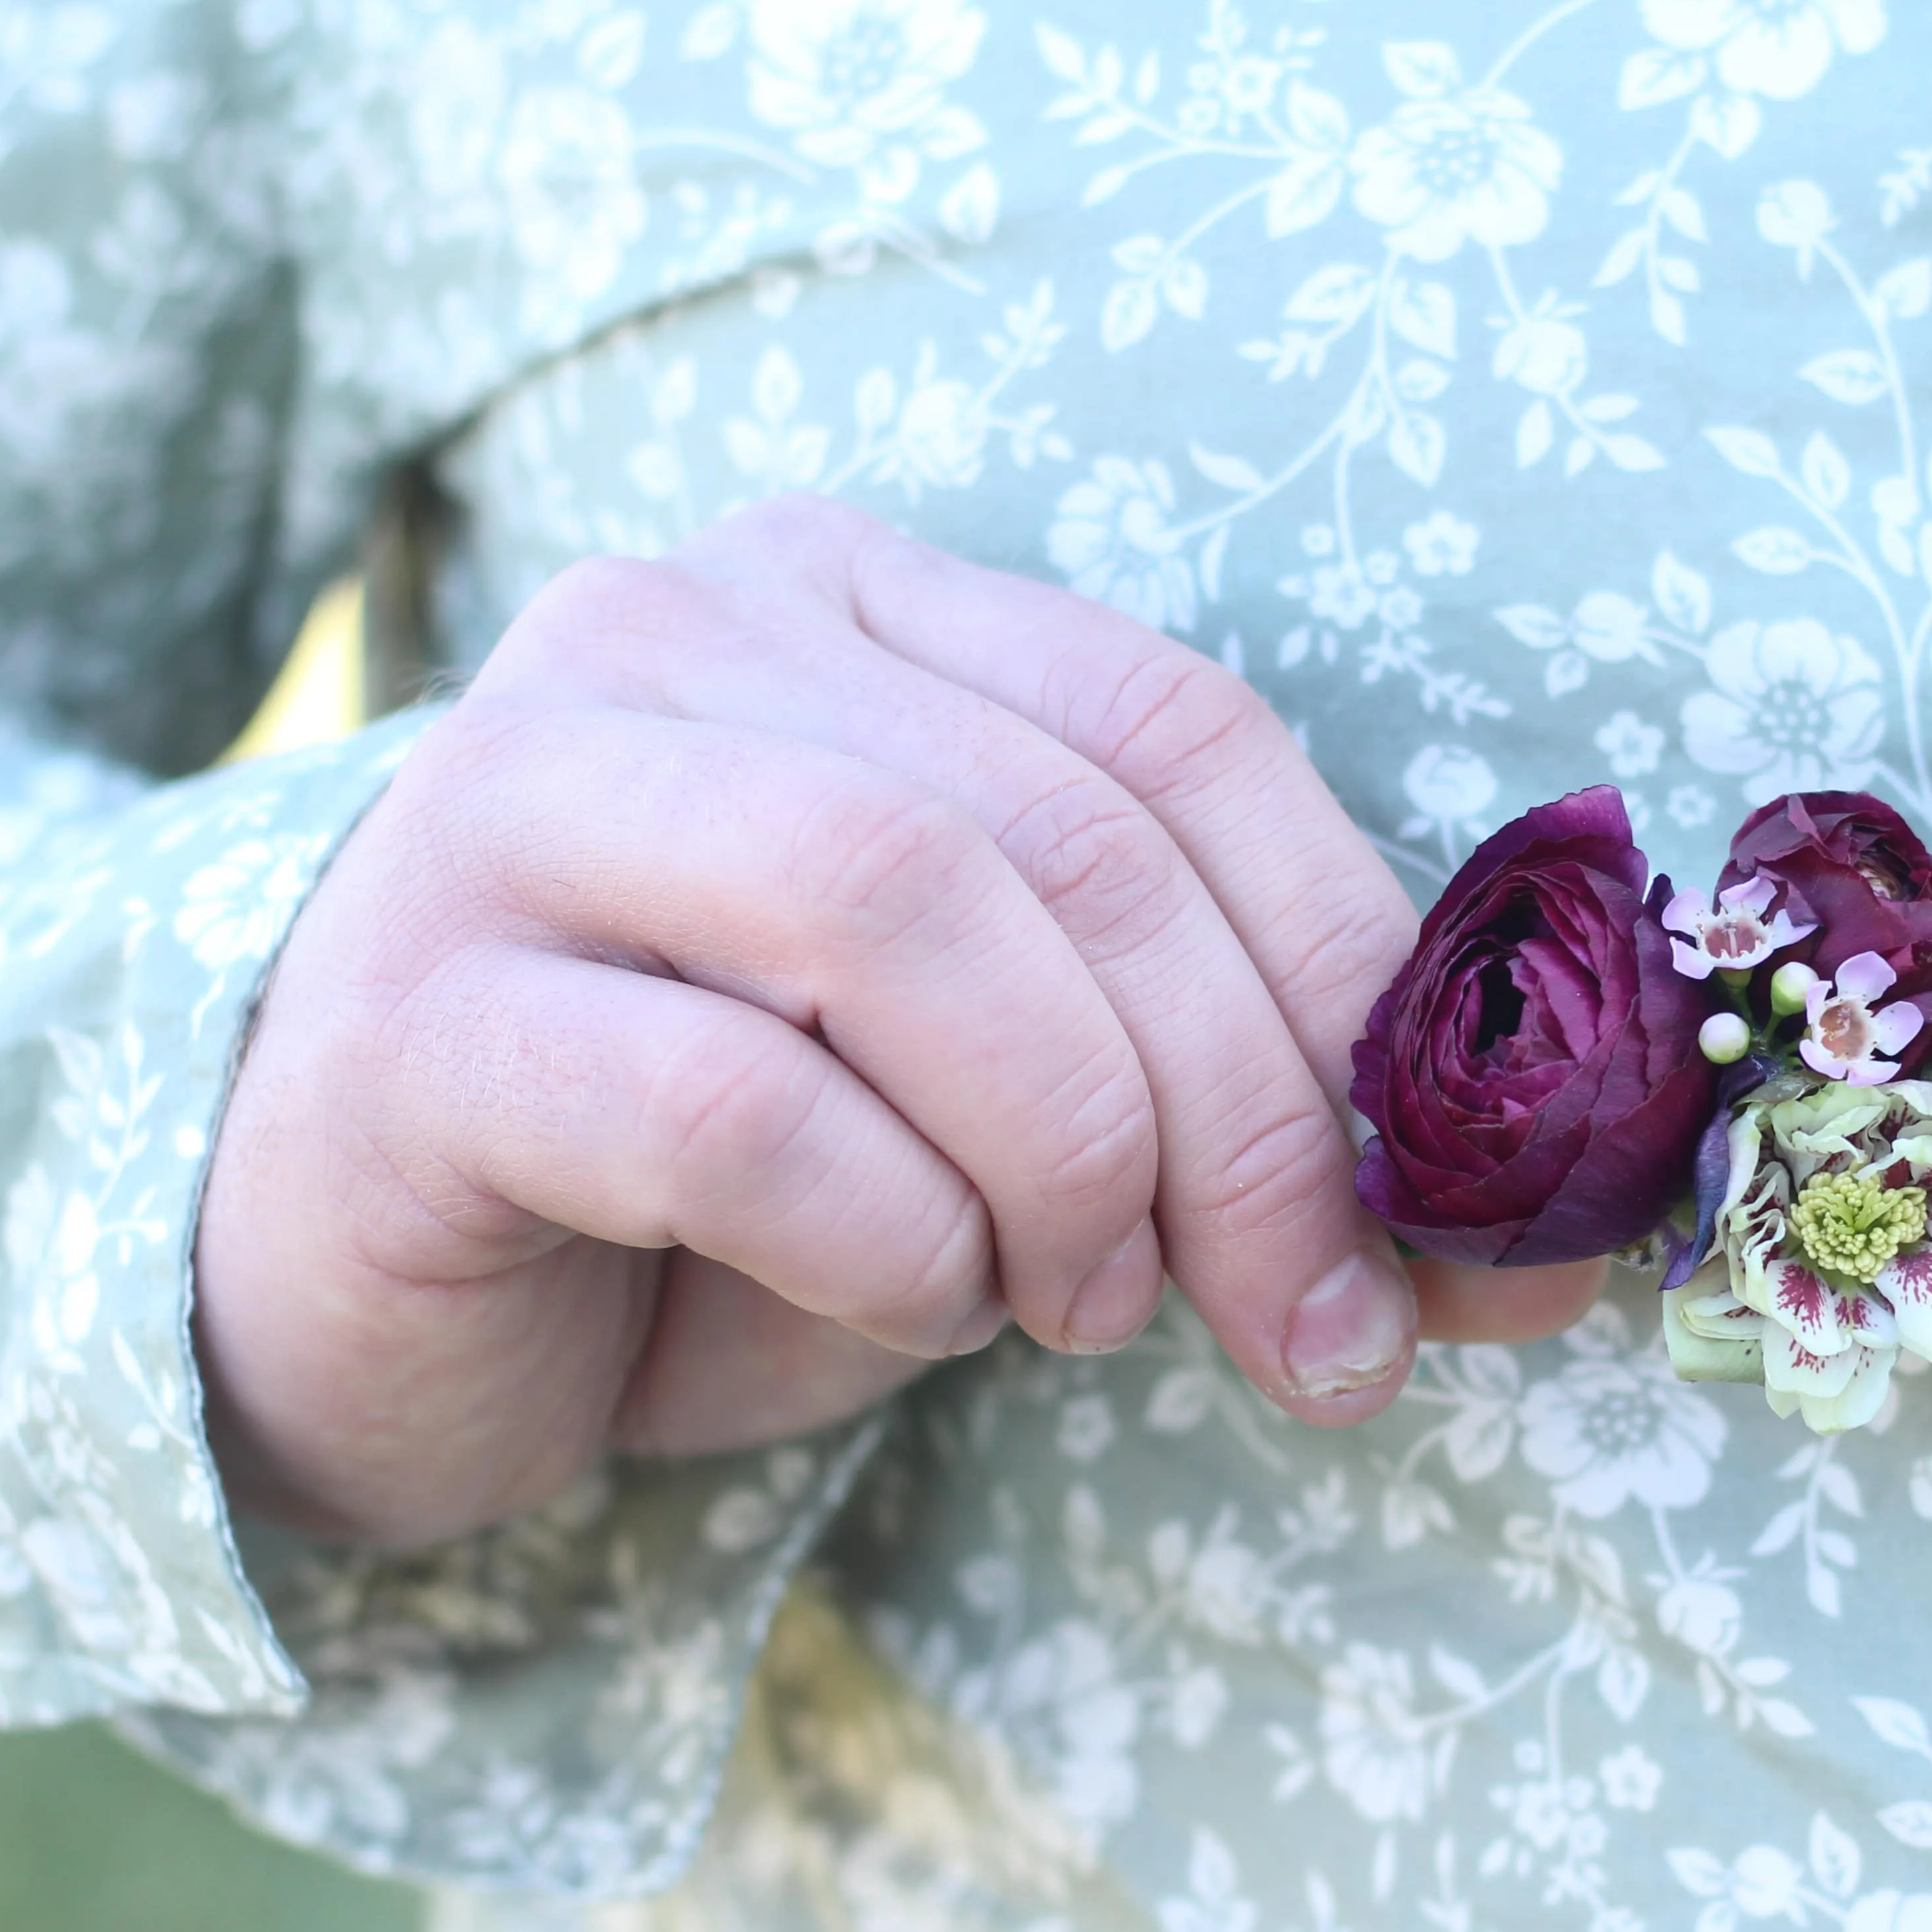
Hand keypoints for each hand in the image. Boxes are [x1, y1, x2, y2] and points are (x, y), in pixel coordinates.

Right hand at [195, 497, 1603, 1545]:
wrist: (380, 1284)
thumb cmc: (744, 1178)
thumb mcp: (1038, 1112)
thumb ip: (1265, 1122)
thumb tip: (1552, 1264)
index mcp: (864, 605)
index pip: (1186, 734)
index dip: (1363, 978)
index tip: (1457, 1223)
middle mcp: (680, 637)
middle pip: (1074, 835)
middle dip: (1250, 1116)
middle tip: (1309, 1327)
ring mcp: (518, 799)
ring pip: (898, 904)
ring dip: (1065, 1153)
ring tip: (1078, 1302)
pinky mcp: (414, 1012)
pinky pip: (728, 1103)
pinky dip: (884, 1241)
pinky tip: (898, 1305)